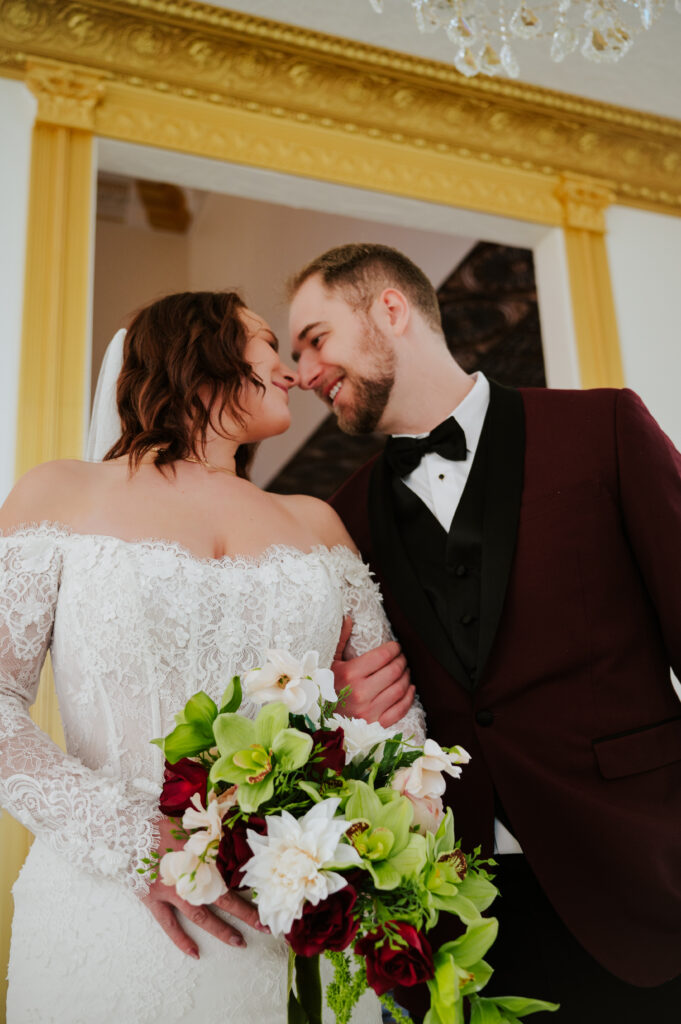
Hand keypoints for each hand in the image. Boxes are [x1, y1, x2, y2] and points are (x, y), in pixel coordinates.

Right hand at [139, 815, 268, 958]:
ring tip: (239, 942)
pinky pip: (169, 924)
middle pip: (223, 900)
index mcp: (202, 858)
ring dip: (221, 930)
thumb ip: (213, 834)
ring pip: (201, 916)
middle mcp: (191, 878)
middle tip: (264, 928)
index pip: (233, 877)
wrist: (127, 831)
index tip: (267, 901)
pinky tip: (195, 953)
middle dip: (245, 914)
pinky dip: (181, 940)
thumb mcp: (193, 826)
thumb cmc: (161, 825)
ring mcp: (172, 892)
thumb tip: (237, 833)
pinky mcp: (154, 899)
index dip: (250, 888)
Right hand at [331, 615, 414, 727]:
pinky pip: (400, 710)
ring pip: (399, 689)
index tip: (396, 647)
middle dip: (402, 661)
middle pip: (394, 671)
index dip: (394, 649)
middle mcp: (361, 693)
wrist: (316, 720)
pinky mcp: (375, 725)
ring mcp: (369, 711)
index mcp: (350, 674)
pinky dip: (408, 698)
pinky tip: (409, 689)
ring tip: (405, 671)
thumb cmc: (323, 688)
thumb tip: (348, 618)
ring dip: (407, 677)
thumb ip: (339, 639)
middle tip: (402, 657)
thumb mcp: (328, 662)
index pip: (382, 656)